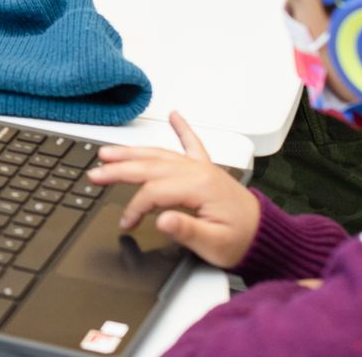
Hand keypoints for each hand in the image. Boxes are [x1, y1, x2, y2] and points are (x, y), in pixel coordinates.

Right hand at [84, 112, 258, 269]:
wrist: (266, 237)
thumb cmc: (242, 241)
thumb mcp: (214, 245)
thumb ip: (187, 231)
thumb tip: (162, 220)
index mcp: (199, 187)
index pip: (154, 191)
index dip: (136, 207)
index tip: (127, 222)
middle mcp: (199, 172)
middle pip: (150, 166)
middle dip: (119, 169)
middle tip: (94, 174)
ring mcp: (202, 168)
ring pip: (160, 154)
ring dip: (133, 152)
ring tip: (108, 153)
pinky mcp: (207, 170)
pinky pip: (192, 144)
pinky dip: (183, 129)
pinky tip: (176, 116)